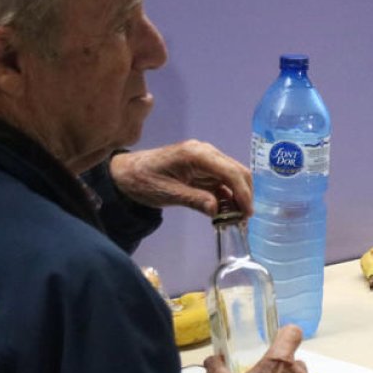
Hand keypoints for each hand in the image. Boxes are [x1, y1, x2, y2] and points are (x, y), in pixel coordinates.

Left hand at [109, 140, 252, 217]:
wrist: (125, 173)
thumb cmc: (143, 181)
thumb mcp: (167, 194)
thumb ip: (194, 200)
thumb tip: (218, 211)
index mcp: (197, 154)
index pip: (230, 172)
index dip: (243, 192)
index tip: (247, 213)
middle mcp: (206, 152)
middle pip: (237, 171)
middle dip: (245, 195)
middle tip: (244, 219)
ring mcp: (206, 159)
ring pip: (233, 177)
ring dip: (238, 197)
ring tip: (237, 219)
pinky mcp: (203, 169)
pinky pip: (223, 181)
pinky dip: (228, 196)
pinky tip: (227, 212)